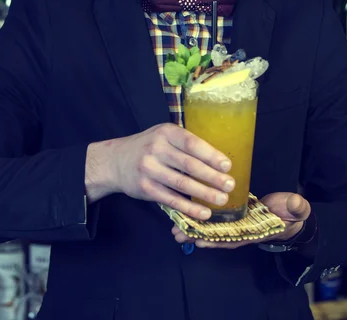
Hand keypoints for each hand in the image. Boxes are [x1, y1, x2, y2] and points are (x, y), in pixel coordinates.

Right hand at [103, 124, 235, 220]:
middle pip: (189, 165)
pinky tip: (203, 212)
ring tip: (222, 200)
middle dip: (212, 177)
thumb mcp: (163, 136)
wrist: (116, 161)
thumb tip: (217, 159)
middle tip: (230, 185)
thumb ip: (185, 143)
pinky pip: (171, 199)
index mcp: (165, 132)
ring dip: (204, 194)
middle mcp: (156, 149)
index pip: (192, 143)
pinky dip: (189, 208)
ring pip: (182, 184)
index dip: (211, 155)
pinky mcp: (145, 188)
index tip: (227, 166)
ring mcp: (149, 169)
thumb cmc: (148, 147)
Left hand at [172, 192, 310, 248]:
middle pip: (217, 236)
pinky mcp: (232, 214)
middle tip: (179, 234)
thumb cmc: (292, 212)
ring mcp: (236, 224)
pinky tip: (187, 214)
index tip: (201, 240)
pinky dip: (201, 217)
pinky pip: (214, 218)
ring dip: (195, 228)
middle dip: (198, 236)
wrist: (290, 213)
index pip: (234, 238)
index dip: (217, 240)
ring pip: (212, 228)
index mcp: (255, 232)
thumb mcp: (296, 209)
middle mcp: (242, 231)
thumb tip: (295, 203)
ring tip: (175, 228)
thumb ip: (295, 207)